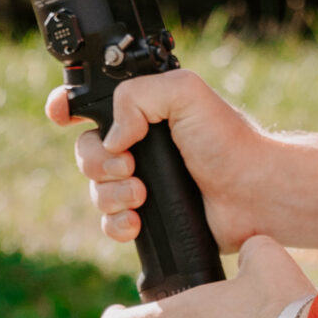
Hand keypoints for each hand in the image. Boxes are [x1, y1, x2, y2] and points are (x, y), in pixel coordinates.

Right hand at [44, 69, 317, 255]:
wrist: (254, 194)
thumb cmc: (228, 142)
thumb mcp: (185, 93)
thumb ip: (137, 96)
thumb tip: (111, 136)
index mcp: (143, 110)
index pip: (89, 103)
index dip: (67, 108)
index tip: (63, 116)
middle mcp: (138, 144)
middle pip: (85, 152)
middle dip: (98, 163)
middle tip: (129, 167)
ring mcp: (141, 182)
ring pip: (95, 190)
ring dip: (110, 195)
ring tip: (142, 195)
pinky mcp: (147, 217)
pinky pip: (109, 224)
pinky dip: (116, 224)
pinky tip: (137, 222)